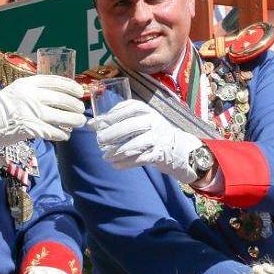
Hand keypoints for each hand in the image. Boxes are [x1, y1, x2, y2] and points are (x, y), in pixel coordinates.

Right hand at [0, 75, 85, 157]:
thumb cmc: (1, 107)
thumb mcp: (16, 91)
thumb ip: (34, 91)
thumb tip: (58, 95)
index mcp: (27, 83)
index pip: (55, 81)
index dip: (70, 86)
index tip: (79, 91)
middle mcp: (30, 96)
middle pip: (61, 98)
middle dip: (74, 104)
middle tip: (81, 109)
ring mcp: (30, 112)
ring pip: (60, 116)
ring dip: (73, 120)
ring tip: (79, 121)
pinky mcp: (29, 128)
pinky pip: (51, 131)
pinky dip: (61, 134)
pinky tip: (65, 135)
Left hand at [88, 100, 203, 183]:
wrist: (181, 149)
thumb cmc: (154, 133)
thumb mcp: (142, 122)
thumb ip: (121, 121)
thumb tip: (92, 124)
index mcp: (148, 111)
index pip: (130, 107)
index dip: (113, 114)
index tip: (100, 122)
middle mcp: (154, 122)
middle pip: (130, 126)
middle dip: (112, 134)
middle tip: (99, 140)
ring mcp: (158, 138)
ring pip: (134, 145)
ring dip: (117, 152)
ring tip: (106, 157)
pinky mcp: (160, 154)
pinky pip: (139, 159)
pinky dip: (126, 164)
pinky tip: (116, 165)